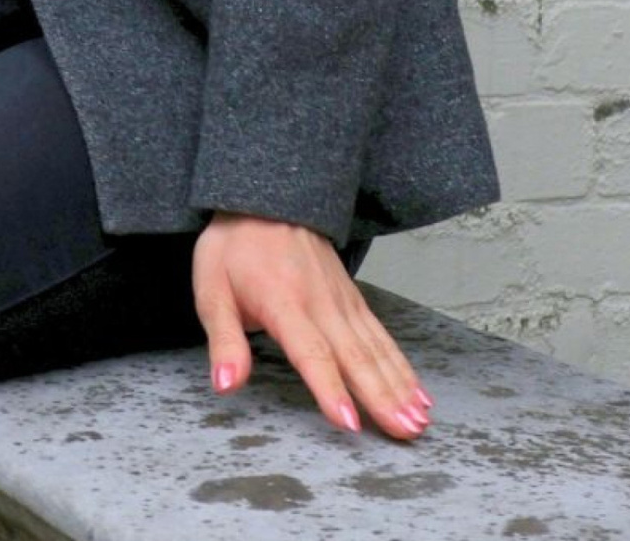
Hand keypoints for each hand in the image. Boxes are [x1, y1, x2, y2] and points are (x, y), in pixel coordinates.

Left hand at [192, 213, 431, 440]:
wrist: (266, 197)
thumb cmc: (234, 245)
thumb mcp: (211, 288)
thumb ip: (223, 340)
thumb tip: (226, 384)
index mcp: (283, 301)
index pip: (311, 351)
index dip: (329, 388)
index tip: (348, 421)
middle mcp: (320, 301)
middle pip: (355, 355)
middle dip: (381, 396)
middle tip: (405, 431)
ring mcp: (341, 298)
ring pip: (375, 347)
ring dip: (399, 385)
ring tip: (418, 420)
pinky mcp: (352, 297)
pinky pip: (380, 334)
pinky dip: (400, 363)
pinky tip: (417, 390)